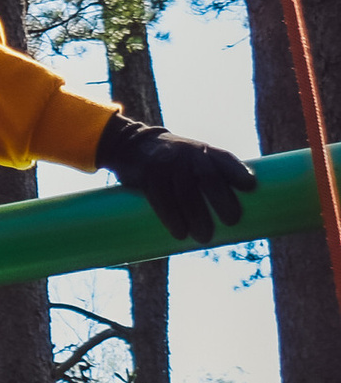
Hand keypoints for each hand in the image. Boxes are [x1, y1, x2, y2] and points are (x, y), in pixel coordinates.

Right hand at [97, 113, 254, 242]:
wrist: (131, 144)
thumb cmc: (172, 162)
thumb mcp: (191, 159)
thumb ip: (210, 178)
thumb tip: (233, 217)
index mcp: (204, 151)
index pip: (224, 159)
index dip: (238, 171)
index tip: (250, 186)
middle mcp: (188, 154)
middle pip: (208, 177)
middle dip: (221, 199)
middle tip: (231, 220)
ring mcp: (167, 164)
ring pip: (185, 192)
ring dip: (196, 217)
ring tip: (204, 237)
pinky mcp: (148, 175)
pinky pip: (161, 198)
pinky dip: (171, 218)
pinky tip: (180, 233)